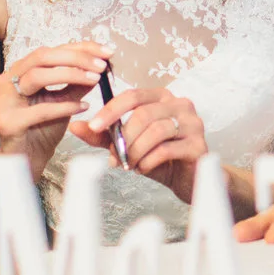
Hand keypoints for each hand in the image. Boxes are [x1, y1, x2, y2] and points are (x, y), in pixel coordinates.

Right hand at [0, 42, 108, 176]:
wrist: (27, 159)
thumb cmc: (42, 129)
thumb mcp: (64, 101)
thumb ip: (77, 85)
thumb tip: (98, 66)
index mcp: (21, 70)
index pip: (52, 50)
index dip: (80, 48)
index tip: (106, 51)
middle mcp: (8, 80)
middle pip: (42, 56)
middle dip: (76, 58)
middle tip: (101, 65)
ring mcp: (5, 100)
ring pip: (37, 76)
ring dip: (70, 75)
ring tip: (95, 80)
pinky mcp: (8, 122)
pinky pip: (40, 109)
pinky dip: (64, 106)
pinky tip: (83, 108)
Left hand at [73, 85, 206, 201]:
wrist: (189, 179)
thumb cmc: (160, 158)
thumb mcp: (129, 145)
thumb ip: (104, 136)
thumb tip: (75, 126)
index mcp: (161, 97)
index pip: (132, 95)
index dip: (111, 110)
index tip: (93, 126)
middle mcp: (180, 104)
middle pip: (144, 114)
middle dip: (123, 138)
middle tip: (114, 157)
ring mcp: (192, 123)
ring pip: (155, 131)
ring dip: (135, 151)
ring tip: (129, 165)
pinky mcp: (198, 144)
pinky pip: (166, 149)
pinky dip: (148, 161)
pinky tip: (143, 169)